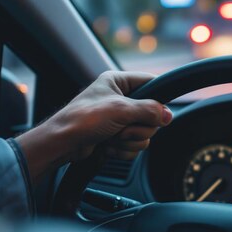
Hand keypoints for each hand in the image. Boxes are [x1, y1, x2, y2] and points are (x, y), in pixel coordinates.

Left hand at [16, 71, 170, 182]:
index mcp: (118, 82)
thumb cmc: (83, 119)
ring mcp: (118, 119)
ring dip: (129, 140)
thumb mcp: (120, 109)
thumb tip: (168, 115)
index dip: (158, 98)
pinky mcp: (116, 136)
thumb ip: (149, 110)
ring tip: (111, 137)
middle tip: (121, 128)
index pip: (151, 83)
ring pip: (144, 133)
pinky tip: (108, 146)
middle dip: (137, 128)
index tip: (161, 112)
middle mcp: (120, 99)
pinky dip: (123, 149)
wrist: (63, 144)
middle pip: (151, 115)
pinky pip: (134, 144)